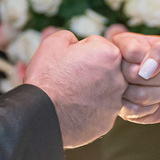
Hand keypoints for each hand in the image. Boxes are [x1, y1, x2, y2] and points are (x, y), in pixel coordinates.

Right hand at [24, 30, 126, 147]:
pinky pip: (100, 110)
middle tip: (70, 78)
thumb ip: (72, 37)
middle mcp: (120, 79)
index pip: (98, 45)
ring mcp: (115, 103)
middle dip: (91, 70)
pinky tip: (74, 110)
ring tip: (71, 95)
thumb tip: (77, 43)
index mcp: (110, 55)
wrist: (40, 116)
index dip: (81, 51)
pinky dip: (90, 109)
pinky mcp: (108, 122)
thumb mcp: (54, 43)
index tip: (70, 62)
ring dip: (92, 90)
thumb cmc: (46, 78)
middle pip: (106, 68)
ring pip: (105, 90)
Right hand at [112, 32, 159, 123]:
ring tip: (158, 88)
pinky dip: (151, 107)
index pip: (131, 50)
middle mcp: (114, 65)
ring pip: (134, 94)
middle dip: (155, 78)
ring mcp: (115, 87)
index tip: (158, 59)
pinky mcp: (119, 108)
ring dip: (156, 93)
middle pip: (131, 73)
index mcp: (123, 42)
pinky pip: (134, 110)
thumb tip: (144, 69)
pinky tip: (153, 102)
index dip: (150, 58)